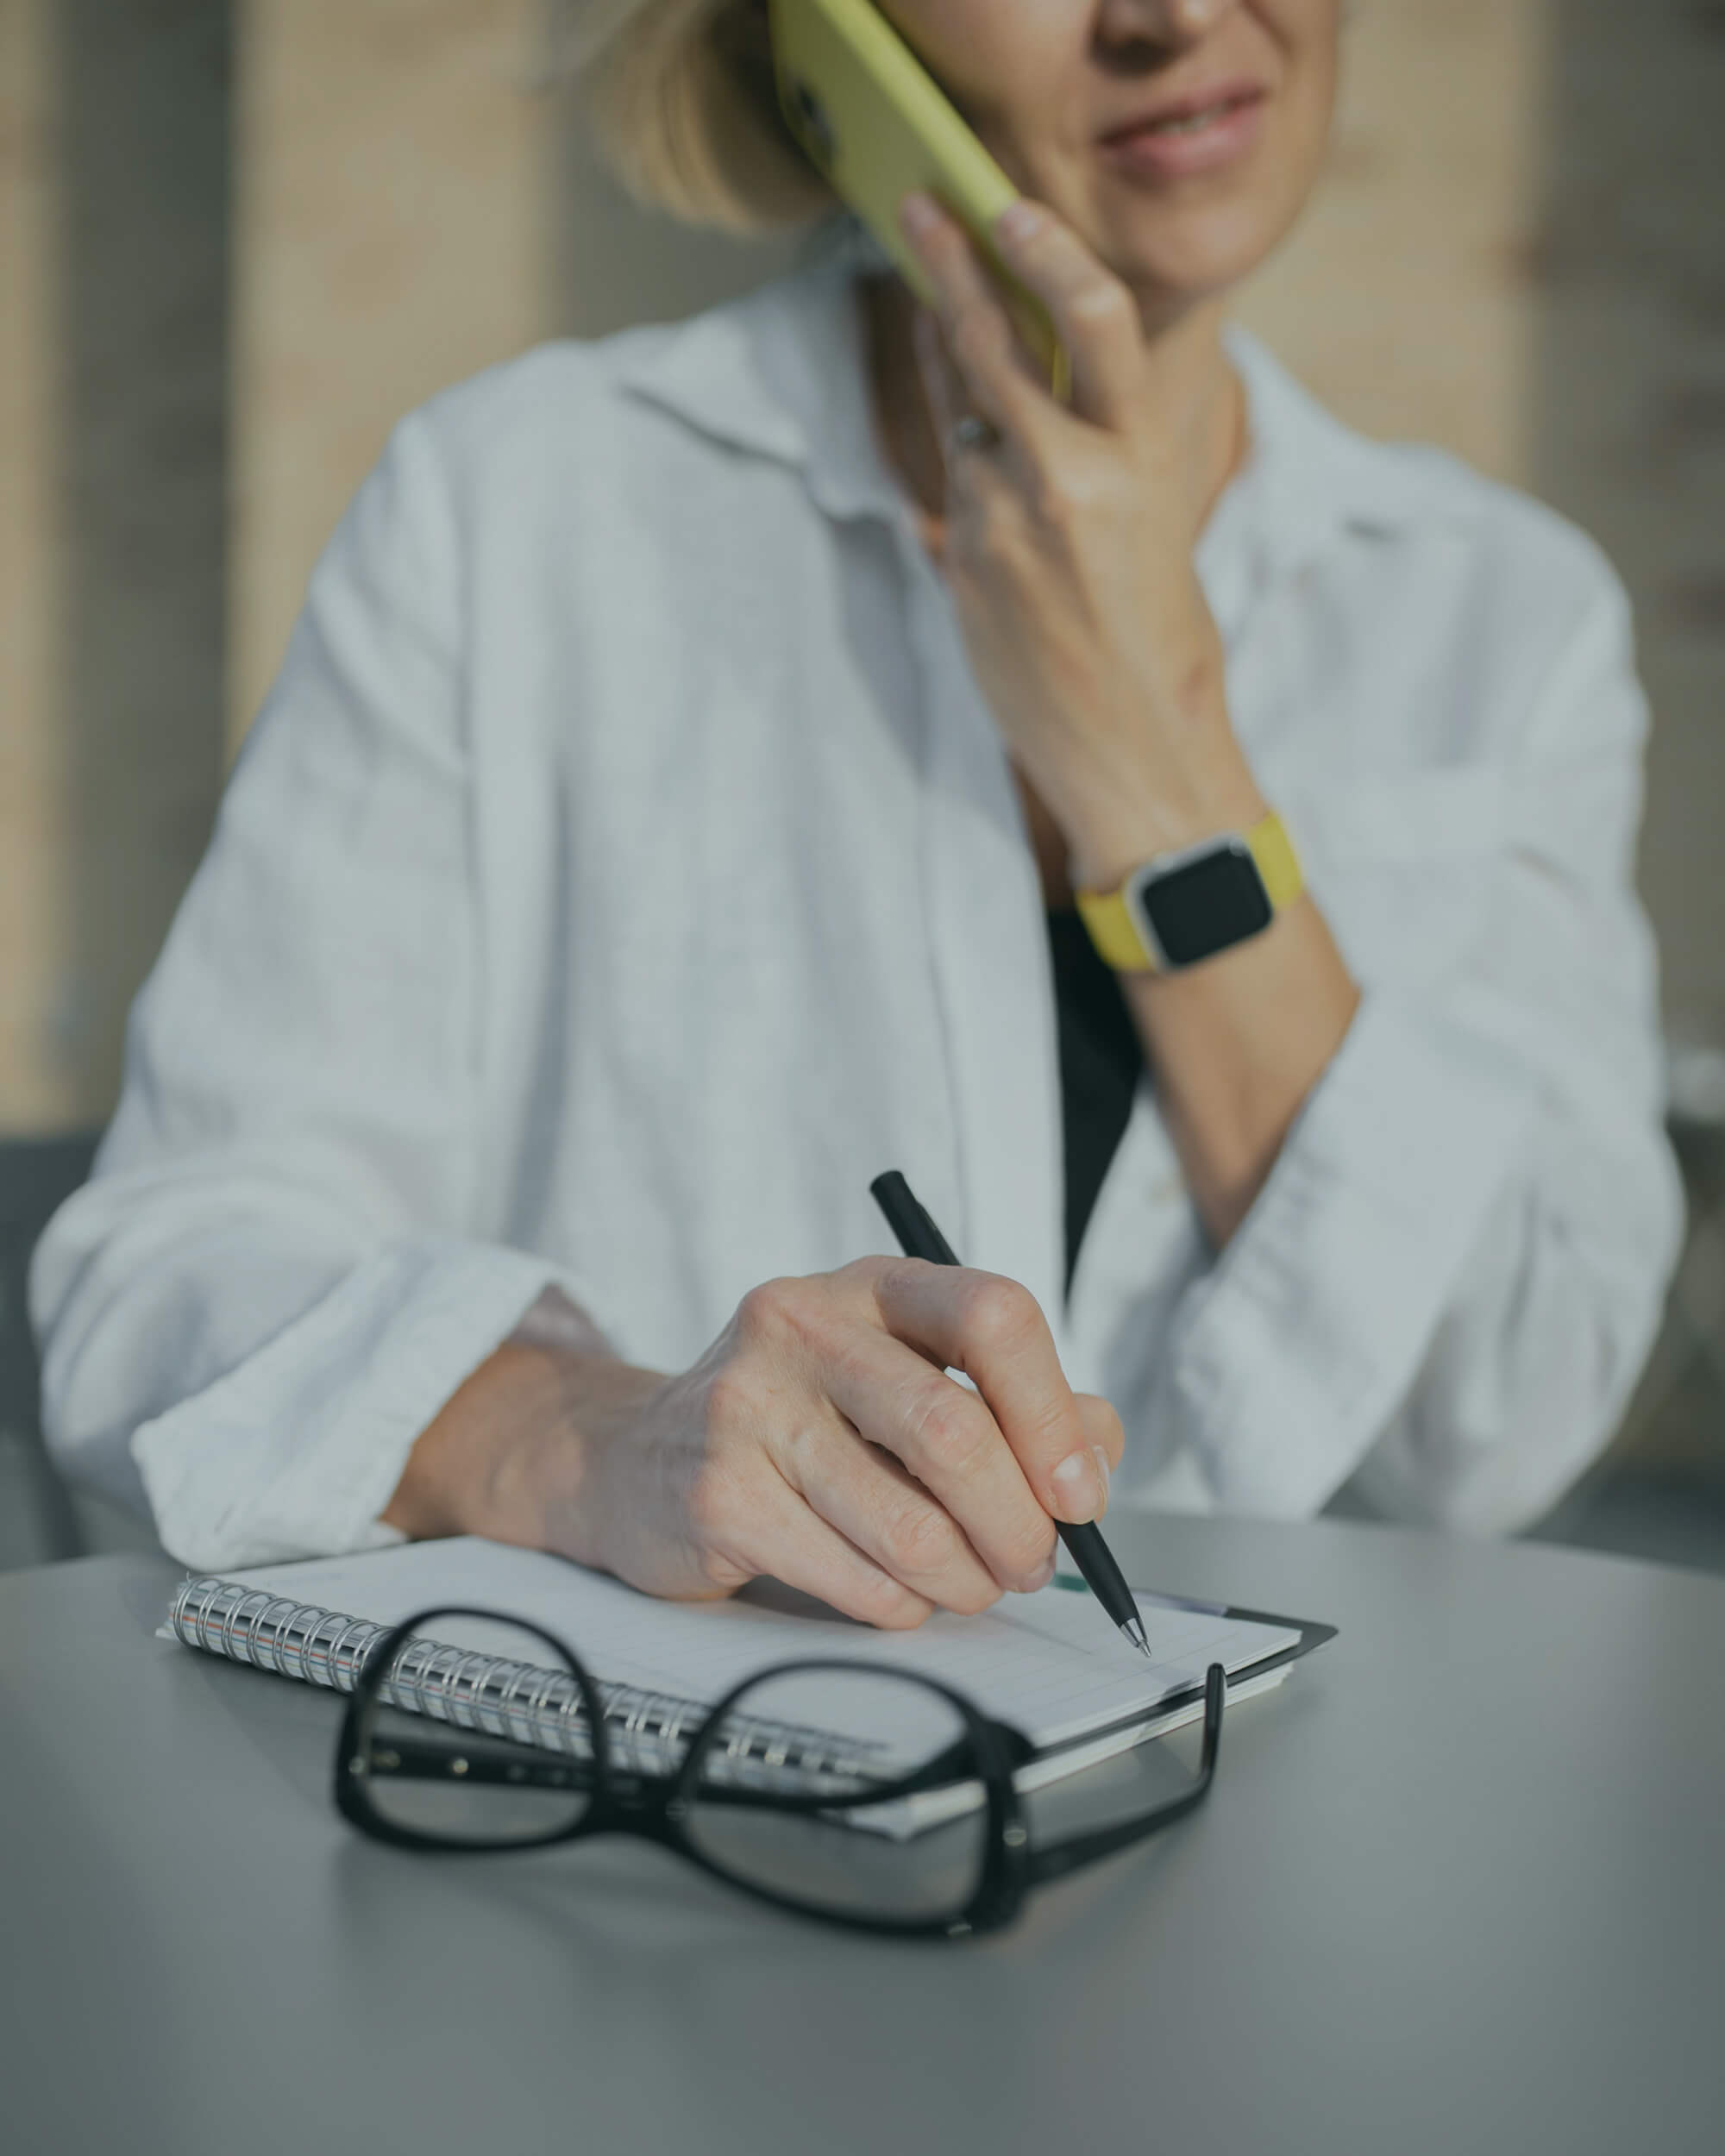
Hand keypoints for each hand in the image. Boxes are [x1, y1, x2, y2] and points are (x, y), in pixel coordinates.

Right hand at [387, 1263, 1124, 1629]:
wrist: (640, 1461)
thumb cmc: (802, 1423)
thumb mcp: (905, 1380)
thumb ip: (1015, 1407)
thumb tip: (1100, 1451)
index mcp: (874, 1284)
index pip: (993, 1315)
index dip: (1053, 1415)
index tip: (1080, 1494)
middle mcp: (805, 1324)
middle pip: (953, 1429)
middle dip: (1018, 1523)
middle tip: (1032, 1564)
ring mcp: (749, 1403)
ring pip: (908, 1523)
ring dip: (965, 1580)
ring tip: (969, 1586)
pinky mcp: (717, 1492)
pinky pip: (852, 1576)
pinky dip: (899, 1607)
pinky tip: (896, 1595)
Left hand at [897, 191, 1264, 889]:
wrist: (1133, 749)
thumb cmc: (1162, 643)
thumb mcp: (1155, 522)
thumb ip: (1100, 452)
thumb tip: (1030, 391)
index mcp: (1137, 462)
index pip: (1092, 321)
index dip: (1044, 253)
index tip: (1003, 208)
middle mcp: (1066, 480)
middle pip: (989, 346)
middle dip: (946, 270)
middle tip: (917, 213)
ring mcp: (1003, 526)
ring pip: (961, 423)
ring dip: (961, 394)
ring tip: (945, 332)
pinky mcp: (963, 569)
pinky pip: (955, 495)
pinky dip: (968, 479)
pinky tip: (987, 490)